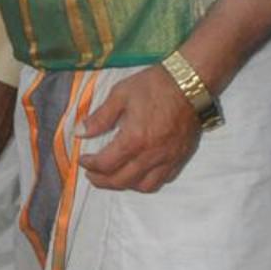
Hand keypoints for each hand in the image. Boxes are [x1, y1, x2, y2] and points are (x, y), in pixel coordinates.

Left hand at [78, 65, 201, 192]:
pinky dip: (146, 181)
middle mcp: (151, 154)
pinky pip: (163, 180)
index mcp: (134, 138)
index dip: (90, 165)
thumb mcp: (120, 95)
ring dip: (124, 184)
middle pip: (122, 180)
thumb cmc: (154, 85)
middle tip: (92, 174)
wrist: (190, 83)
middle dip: (102, 180)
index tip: (83, 160)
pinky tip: (138, 172)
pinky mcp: (180, 157)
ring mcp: (168, 158)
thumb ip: (100, 117)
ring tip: (114, 175)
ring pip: (143, 186)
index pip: (106, 164)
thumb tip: (80, 132)